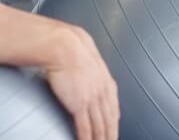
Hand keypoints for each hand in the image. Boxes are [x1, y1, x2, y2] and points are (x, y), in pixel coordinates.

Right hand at [44, 25, 119, 139]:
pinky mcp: (79, 104)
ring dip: (100, 139)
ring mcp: (92, 99)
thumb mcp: (91, 61)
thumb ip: (93, 72)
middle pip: (110, 121)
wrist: (65, 47)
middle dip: (110, 135)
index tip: (113, 132)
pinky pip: (85, 127)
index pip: (114, 109)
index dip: (114, 124)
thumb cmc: (72, 49)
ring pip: (100, 127)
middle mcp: (103, 92)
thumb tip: (89, 74)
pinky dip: (87, 139)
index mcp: (106, 83)